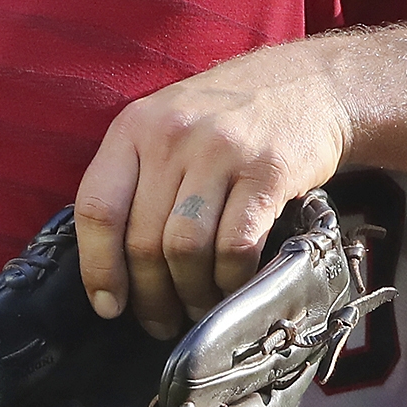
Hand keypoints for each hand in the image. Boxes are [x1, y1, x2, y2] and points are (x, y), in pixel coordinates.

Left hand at [72, 38, 356, 339]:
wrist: (309, 84)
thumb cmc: (228, 118)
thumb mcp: (168, 125)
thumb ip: (137, 178)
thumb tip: (113, 266)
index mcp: (134, 126)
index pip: (97, 207)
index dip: (98, 267)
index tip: (108, 305)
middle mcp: (172, 135)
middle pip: (143, 239)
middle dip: (149, 295)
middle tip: (160, 321)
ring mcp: (221, 151)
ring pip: (185, 249)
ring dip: (189, 294)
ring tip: (197, 310)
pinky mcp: (268, 172)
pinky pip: (236, 245)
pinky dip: (230, 280)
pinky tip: (231, 288)